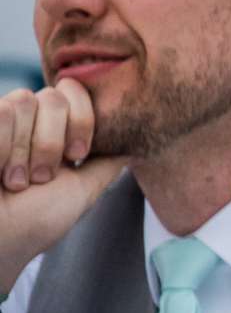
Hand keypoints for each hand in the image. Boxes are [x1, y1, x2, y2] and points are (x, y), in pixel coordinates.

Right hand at [0, 81, 128, 289]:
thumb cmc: (35, 221)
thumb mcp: (83, 188)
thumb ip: (107, 161)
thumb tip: (135, 142)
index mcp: (56, 131)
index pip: (77, 91)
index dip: (82, 120)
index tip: (77, 155)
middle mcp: (27, 121)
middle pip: (54, 97)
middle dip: (52, 142)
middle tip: (42, 177)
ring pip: (24, 101)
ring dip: (24, 150)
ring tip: (14, 182)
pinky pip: (1, 111)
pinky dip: (2, 146)